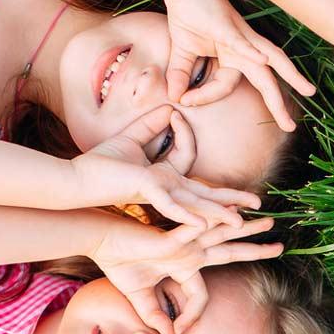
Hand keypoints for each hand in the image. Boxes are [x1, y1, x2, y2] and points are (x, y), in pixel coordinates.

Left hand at [73, 105, 261, 227]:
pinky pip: (171, 206)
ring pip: (195, 205)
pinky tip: (201, 225)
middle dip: (231, 201)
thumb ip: (151, 125)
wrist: (77, 179)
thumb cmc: (100, 163)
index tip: (174, 114)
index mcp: (164, 177)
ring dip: (218, 214)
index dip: (186, 135)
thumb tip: (170, 108)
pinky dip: (186, 214)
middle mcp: (166, 189)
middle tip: (256, 206)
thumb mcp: (131, 139)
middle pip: (205, 195)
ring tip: (239, 223)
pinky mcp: (148, 193)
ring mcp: (160, 194)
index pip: (189, 161)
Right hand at [89, 215, 281, 333]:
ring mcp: (184, 242)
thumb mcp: (139, 295)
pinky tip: (233, 215)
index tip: (179, 328)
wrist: (101, 240)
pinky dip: (214, 223)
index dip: (191, 315)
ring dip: (246, 228)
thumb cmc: (118, 263)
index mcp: (184, 265)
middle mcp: (190, 252)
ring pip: (223, 233)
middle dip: (255, 249)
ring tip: (268, 220)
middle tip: (280, 246)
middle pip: (230, 250)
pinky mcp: (173, 237)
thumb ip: (153, 313)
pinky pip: (198, 229)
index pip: (200, 296)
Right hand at [164, 0, 316, 130]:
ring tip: (308, 91)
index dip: (204, 97)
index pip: (224, 87)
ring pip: (271, 59)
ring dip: (290, 75)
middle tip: (290, 126)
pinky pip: (242, 41)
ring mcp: (241, 38)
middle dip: (278, 104)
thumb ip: (181, 74)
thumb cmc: (188, 16)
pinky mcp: (229, 26)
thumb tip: (175, 96)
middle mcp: (244, 51)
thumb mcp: (183, 53)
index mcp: (234, 58)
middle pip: (266, 81)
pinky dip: (251, 51)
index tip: (184, 100)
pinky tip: (262, 61)